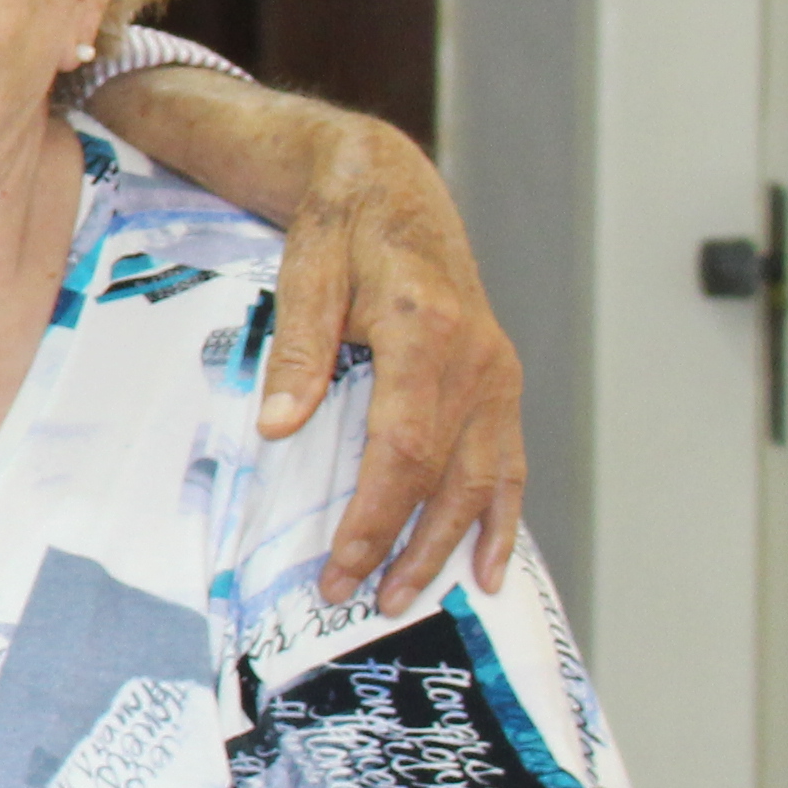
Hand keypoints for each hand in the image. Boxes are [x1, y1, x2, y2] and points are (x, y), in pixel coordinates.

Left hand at [267, 114, 521, 609]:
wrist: (389, 188)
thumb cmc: (339, 227)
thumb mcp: (304, 270)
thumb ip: (298, 348)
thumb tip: (278, 426)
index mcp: (426, 332)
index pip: (403, 449)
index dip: (374, 516)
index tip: (340, 566)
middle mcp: (476, 361)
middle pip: (447, 477)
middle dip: (405, 546)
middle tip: (363, 599)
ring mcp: (497, 374)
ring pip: (486, 480)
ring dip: (451, 545)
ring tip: (412, 596)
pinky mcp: (500, 381)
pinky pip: (510, 462)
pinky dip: (501, 517)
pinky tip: (489, 567)